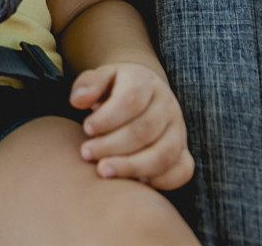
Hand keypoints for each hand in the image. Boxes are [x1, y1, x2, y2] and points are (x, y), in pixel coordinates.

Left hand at [69, 62, 194, 189]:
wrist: (143, 93)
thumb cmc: (115, 89)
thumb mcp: (101, 78)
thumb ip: (88, 85)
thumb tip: (78, 100)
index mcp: (146, 83)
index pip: (131, 100)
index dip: (107, 118)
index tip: (86, 128)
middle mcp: (167, 105)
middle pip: (144, 130)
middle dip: (112, 146)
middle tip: (86, 154)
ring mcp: (178, 130)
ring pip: (163, 154)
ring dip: (131, 167)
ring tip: (103, 171)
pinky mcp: (183, 151)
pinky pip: (182, 170)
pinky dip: (161, 181)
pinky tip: (135, 183)